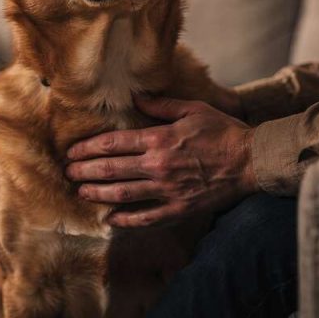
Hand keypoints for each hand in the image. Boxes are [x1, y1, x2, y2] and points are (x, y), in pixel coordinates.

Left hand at [66, 96, 258, 227]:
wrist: (251, 161)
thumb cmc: (223, 131)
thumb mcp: (192, 109)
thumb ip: (161, 105)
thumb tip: (135, 98)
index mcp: (159, 139)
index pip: (113, 144)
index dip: (88, 148)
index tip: (72, 151)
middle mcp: (158, 165)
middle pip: (111, 169)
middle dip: (84, 170)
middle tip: (67, 171)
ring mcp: (167, 190)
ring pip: (122, 193)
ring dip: (96, 192)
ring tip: (80, 191)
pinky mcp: (178, 209)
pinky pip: (146, 218)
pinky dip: (125, 219)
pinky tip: (110, 218)